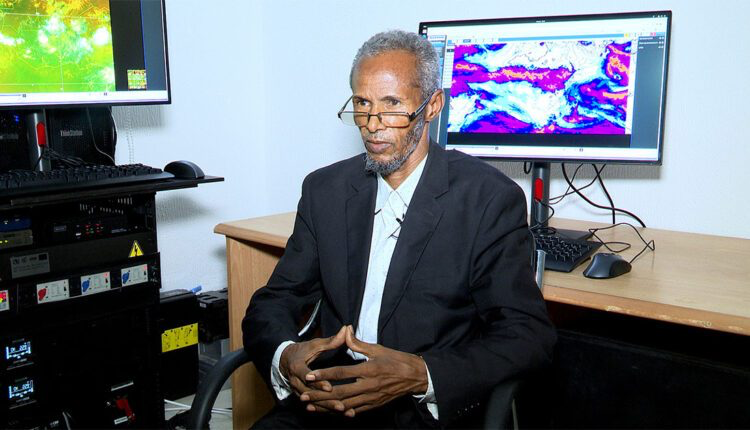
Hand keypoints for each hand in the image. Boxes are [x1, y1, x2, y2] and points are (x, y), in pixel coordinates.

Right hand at [279, 325, 347, 409]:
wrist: (285, 360)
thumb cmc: (303, 351)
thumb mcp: (315, 344)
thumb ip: (331, 340)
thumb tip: (347, 329)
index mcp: (297, 366)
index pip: (306, 376)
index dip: (317, 382)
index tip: (329, 387)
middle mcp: (294, 380)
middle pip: (309, 393)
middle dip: (325, 399)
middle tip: (341, 405)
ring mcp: (297, 390)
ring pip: (311, 401)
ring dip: (326, 407)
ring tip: (342, 410)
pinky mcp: (301, 395)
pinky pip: (312, 404)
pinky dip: (323, 409)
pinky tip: (337, 413)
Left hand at [300, 325, 427, 416]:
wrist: (415, 376)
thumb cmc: (396, 360)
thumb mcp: (378, 349)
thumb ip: (358, 343)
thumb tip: (346, 330)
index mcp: (368, 369)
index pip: (342, 372)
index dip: (324, 375)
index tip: (310, 376)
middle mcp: (369, 385)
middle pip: (339, 392)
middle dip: (320, 395)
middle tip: (304, 396)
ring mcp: (372, 397)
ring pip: (345, 404)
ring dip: (327, 407)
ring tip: (311, 407)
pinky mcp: (375, 404)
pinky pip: (357, 410)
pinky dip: (343, 412)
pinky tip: (332, 413)